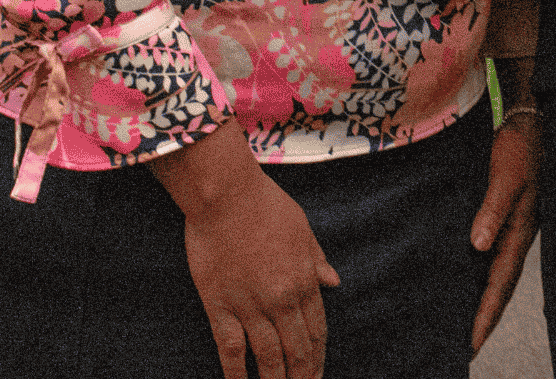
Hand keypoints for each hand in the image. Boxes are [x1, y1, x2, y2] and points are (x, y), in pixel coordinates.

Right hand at [148, 120, 338, 378]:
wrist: (227, 194)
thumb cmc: (265, 204)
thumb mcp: (302, 227)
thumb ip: (317, 259)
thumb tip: (335, 282)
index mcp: (304, 278)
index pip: (317, 329)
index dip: (318, 356)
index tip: (319, 374)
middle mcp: (282, 297)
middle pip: (297, 349)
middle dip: (303, 376)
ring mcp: (251, 304)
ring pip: (268, 356)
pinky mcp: (220, 306)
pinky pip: (231, 349)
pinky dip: (236, 374)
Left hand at [469, 117, 539, 351]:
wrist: (528, 120)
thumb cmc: (520, 146)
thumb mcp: (508, 175)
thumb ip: (493, 209)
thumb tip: (477, 245)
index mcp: (521, 230)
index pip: (501, 282)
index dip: (486, 313)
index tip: (472, 343)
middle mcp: (517, 233)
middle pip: (501, 285)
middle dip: (486, 317)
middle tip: (467, 348)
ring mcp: (512, 226)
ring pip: (496, 272)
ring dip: (483, 299)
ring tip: (466, 325)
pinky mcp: (502, 215)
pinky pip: (490, 255)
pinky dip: (480, 275)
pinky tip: (467, 280)